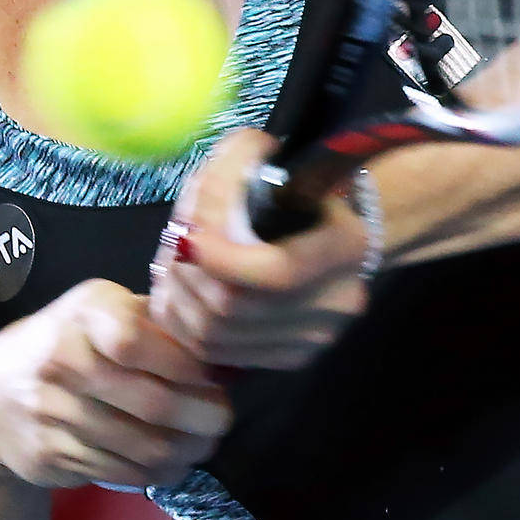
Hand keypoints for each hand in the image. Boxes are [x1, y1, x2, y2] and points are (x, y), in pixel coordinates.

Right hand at [0, 279, 232, 489]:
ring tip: (204, 443)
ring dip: (187, 450)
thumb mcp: (103, 312)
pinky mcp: (52, 455)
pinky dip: (158, 472)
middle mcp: (63, 361)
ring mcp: (55, 413)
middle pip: (151, 402)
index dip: (185, 363)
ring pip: (142, 446)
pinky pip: (121, 472)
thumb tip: (223, 352)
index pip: (136, 340)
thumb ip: (157, 324)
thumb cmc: (67, 342)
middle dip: (202, 416)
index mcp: (84, 315)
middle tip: (223, 419)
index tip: (214, 376)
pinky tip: (173, 462)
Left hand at [148, 129, 372, 371]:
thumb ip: (241, 162)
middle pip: (237, 307)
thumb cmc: (308, 192)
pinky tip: (181, 292)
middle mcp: (335, 302)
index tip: (186, 234)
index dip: (222, 259)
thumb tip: (200, 193)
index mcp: (344, 247)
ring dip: (180, 295)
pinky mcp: (288, 358)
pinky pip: (216, 353)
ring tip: (174, 262)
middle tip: (173, 241)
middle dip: (189, 272)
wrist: (347, 237)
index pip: (278, 272)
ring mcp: (312, 339)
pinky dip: (185, 321)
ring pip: (218, 335)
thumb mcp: (283, 163)